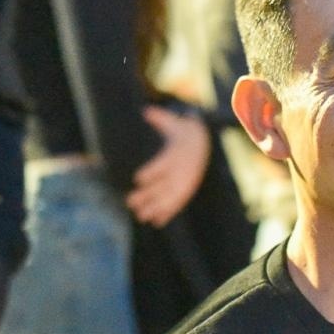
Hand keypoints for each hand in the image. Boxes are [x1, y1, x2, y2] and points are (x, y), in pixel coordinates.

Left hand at [126, 106, 209, 227]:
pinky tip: (156, 222)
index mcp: (178, 154)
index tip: (137, 179)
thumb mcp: (173, 123)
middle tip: (129, 202)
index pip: (163, 164)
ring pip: (170, 198)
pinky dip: (168, 213)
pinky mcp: (187, 189)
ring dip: (155, 208)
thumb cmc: (182, 131)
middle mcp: (183, 170)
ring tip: (140, 216)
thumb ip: (159, 118)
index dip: (151, 172)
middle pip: (164, 185)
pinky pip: (178, 203)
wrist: (203, 142)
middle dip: (148, 195)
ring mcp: (186, 182)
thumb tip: (147, 111)